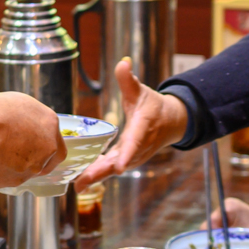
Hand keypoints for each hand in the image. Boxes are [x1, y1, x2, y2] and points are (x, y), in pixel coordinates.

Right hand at [0, 91, 62, 191]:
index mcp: (49, 123)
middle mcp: (48, 147)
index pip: (57, 142)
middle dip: (35, 161)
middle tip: (18, 155)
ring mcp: (33, 167)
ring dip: (17, 166)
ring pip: (28, 171)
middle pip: (47, 161)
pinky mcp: (15, 180)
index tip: (34, 147)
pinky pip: (10, 178)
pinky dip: (2, 173)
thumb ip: (28, 117)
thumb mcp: (16, 102)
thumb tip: (25, 123)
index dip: (45, 146)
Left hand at [74, 58, 188, 185]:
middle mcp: (138, 147)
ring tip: (77, 185)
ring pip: (113, 169)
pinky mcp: (126, 161)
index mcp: (142, 128)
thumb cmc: (153, 106)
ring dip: (96, 177)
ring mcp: (133, 156)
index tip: (119, 167)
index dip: (127, 155)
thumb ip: (129, 80)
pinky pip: (110, 169)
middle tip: (82, 183)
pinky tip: (80, 183)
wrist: (170, 122)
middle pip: (119, 162)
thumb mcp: (141, 91)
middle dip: (101, 173)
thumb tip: (123, 62)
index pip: (134, 142)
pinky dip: (97, 176)